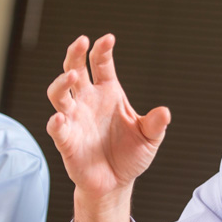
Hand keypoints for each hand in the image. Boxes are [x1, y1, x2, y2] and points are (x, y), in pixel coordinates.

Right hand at [46, 35, 170, 198]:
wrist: (116, 182)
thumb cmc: (130, 156)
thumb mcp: (149, 138)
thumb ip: (155, 125)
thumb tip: (165, 112)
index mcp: (108, 93)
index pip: (101, 64)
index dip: (102, 50)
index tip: (108, 39)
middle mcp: (87, 101)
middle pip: (74, 69)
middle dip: (75, 54)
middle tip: (81, 42)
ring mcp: (74, 119)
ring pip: (59, 94)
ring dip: (62, 82)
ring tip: (74, 75)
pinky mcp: (66, 141)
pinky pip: (57, 128)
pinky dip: (56, 122)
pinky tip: (59, 118)